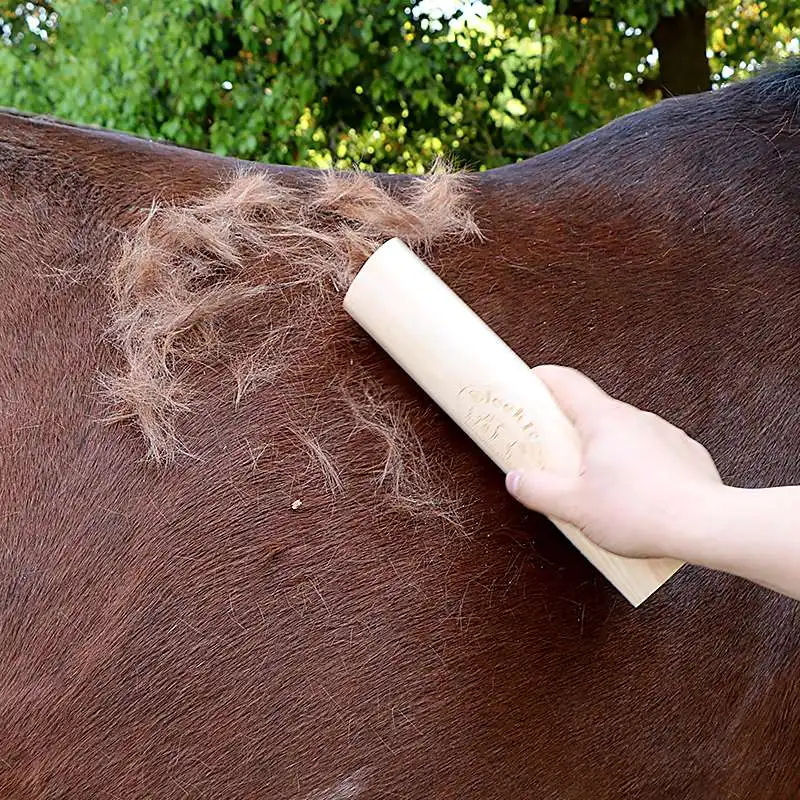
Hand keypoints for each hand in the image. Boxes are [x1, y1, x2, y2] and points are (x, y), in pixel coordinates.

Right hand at [505, 365, 725, 559]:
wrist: (707, 526)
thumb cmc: (641, 513)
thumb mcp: (575, 507)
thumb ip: (539, 490)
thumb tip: (516, 480)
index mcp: (603, 420)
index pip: (566, 382)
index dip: (543, 378)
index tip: (528, 382)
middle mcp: (635, 418)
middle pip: (593, 410)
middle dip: (571, 427)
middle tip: (555, 452)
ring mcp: (663, 433)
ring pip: (623, 433)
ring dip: (606, 449)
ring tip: (598, 484)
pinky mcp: (685, 453)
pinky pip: (651, 451)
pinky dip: (636, 465)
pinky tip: (634, 494)